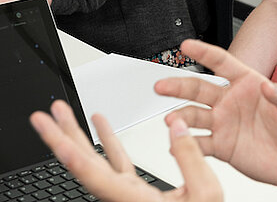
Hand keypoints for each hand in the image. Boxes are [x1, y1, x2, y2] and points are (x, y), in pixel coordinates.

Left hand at [30, 100, 221, 201]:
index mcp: (134, 201)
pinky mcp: (133, 191)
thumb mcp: (205, 194)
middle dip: (61, 138)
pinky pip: (113, 162)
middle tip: (43, 117)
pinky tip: (101, 124)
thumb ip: (190, 158)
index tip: (56, 139)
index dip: (74, 158)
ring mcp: (125, 194)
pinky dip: (106, 140)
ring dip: (78, 135)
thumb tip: (176, 124)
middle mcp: (122, 198)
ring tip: (65, 112)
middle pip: (84, 166)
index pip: (96, 177)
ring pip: (95, 162)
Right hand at [156, 39, 276, 191]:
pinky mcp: (222, 146)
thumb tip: (268, 86)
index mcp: (248, 83)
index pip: (222, 63)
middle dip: (178, 85)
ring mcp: (224, 123)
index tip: (187, 45)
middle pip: (199, 88)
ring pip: (194, 116)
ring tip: (171, 121)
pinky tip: (177, 145)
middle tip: (161, 85)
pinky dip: (187, 145)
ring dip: (180, 117)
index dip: (204, 52)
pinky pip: (200, 144)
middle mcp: (231, 101)